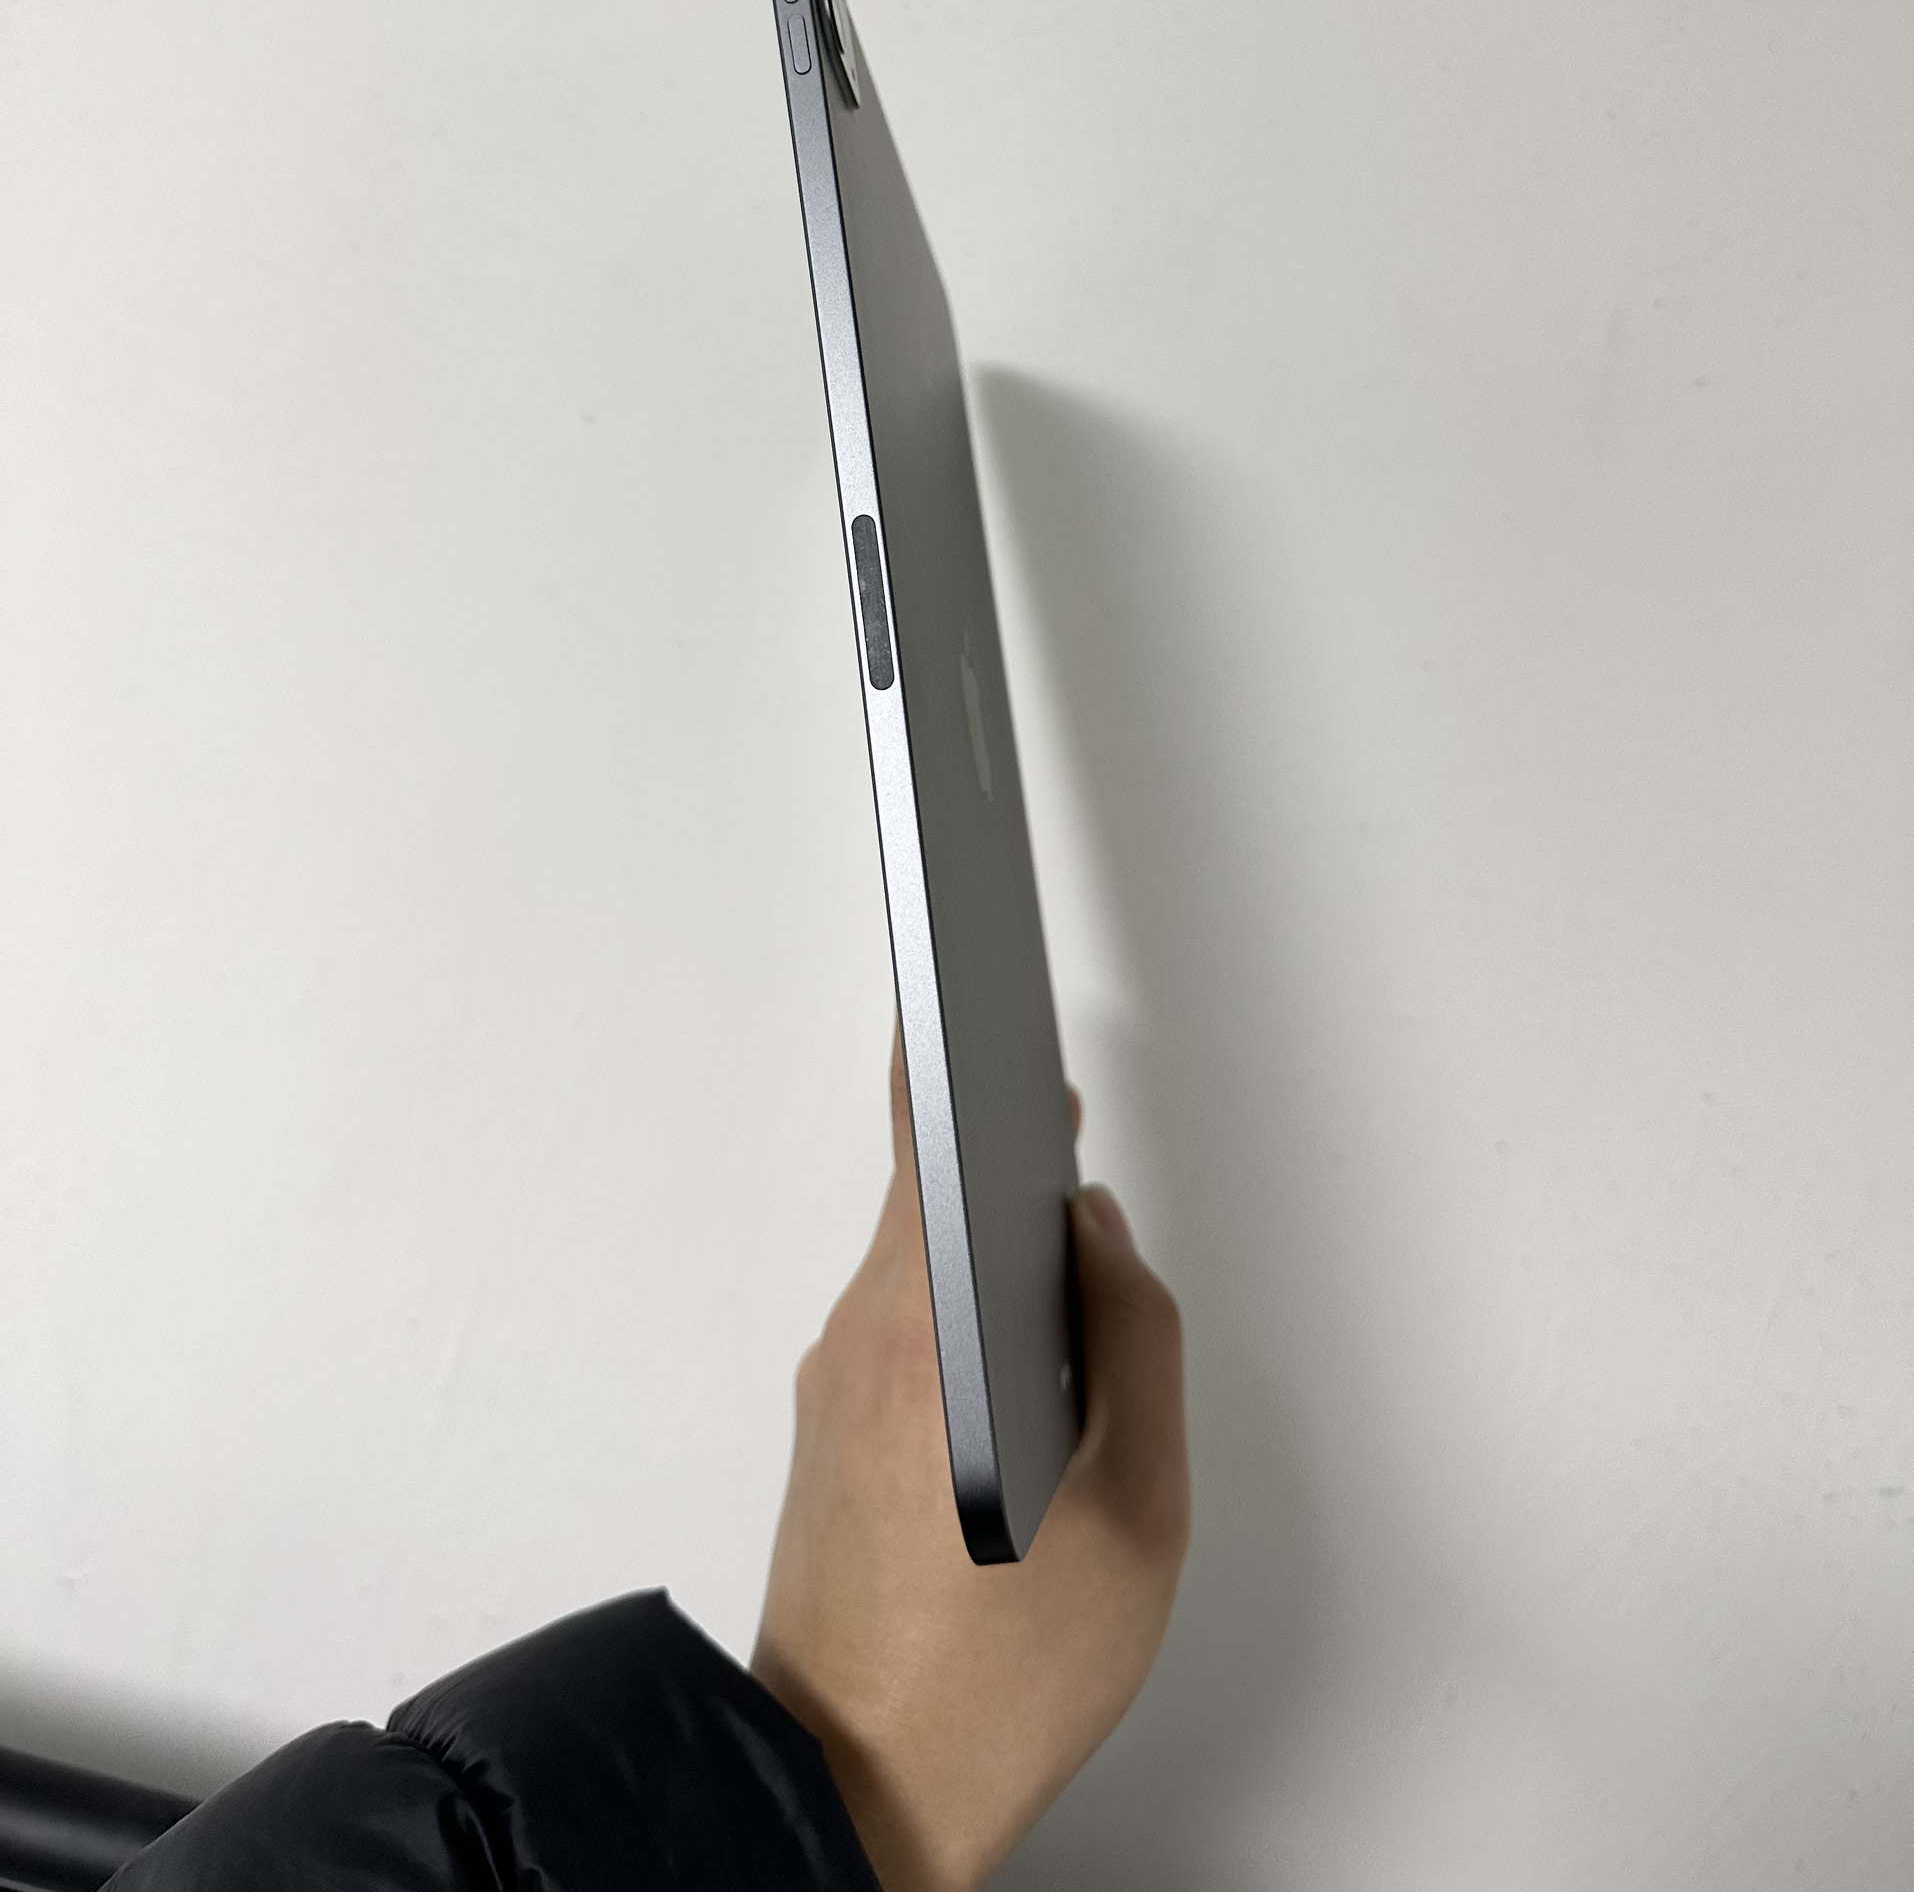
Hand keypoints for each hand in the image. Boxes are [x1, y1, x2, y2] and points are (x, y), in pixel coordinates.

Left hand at [752, 1030, 1188, 1891]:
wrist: (857, 1790)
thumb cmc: (997, 1679)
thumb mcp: (1139, 1511)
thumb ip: (1136, 1342)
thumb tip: (1101, 1238)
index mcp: (934, 1337)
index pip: (927, 1140)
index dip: (952, 1047)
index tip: (962, 971)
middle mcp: (861, 1342)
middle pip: (931, 1195)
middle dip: (1010, 1169)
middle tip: (1065, 1150)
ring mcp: (833, 1386)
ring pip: (923, 1266)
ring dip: (996, 1265)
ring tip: (1073, 1319)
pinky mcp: (827, 1428)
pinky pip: (904, 1326)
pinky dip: (966, 1322)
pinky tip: (1022, 1390)